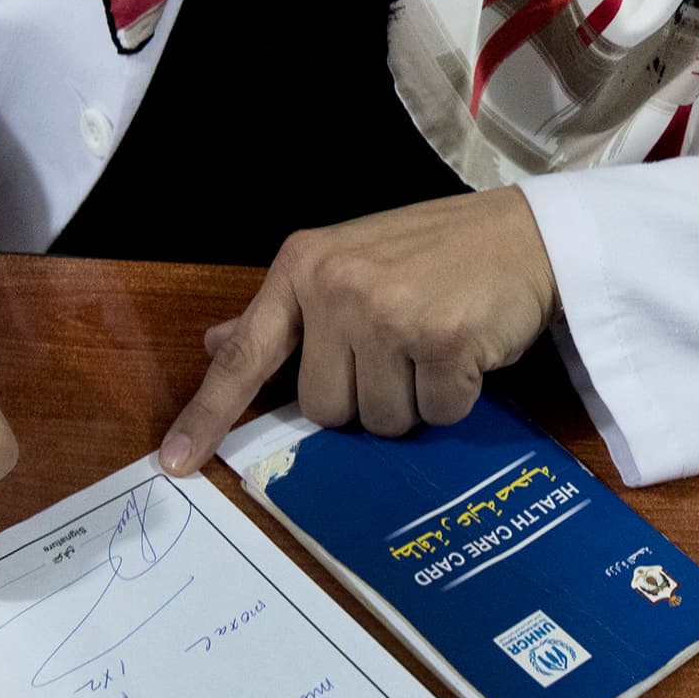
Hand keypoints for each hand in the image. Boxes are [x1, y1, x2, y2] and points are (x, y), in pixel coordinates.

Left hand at [159, 188, 559, 475]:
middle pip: (324, 409)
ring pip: (380, 421)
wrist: (524, 234)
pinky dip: (456, 396)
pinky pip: (436, 414)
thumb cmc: (433, 252)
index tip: (174, 464)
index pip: (245, 355)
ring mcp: (388, 314)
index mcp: (303, 267)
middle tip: (400, 348)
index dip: (208, 415)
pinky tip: (467, 350)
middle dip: (366, 397)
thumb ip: (286, 312)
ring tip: (434, 346)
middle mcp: (337, 288)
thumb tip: (215, 343)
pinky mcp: (441, 341)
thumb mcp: (346, 261)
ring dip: (413, 400)